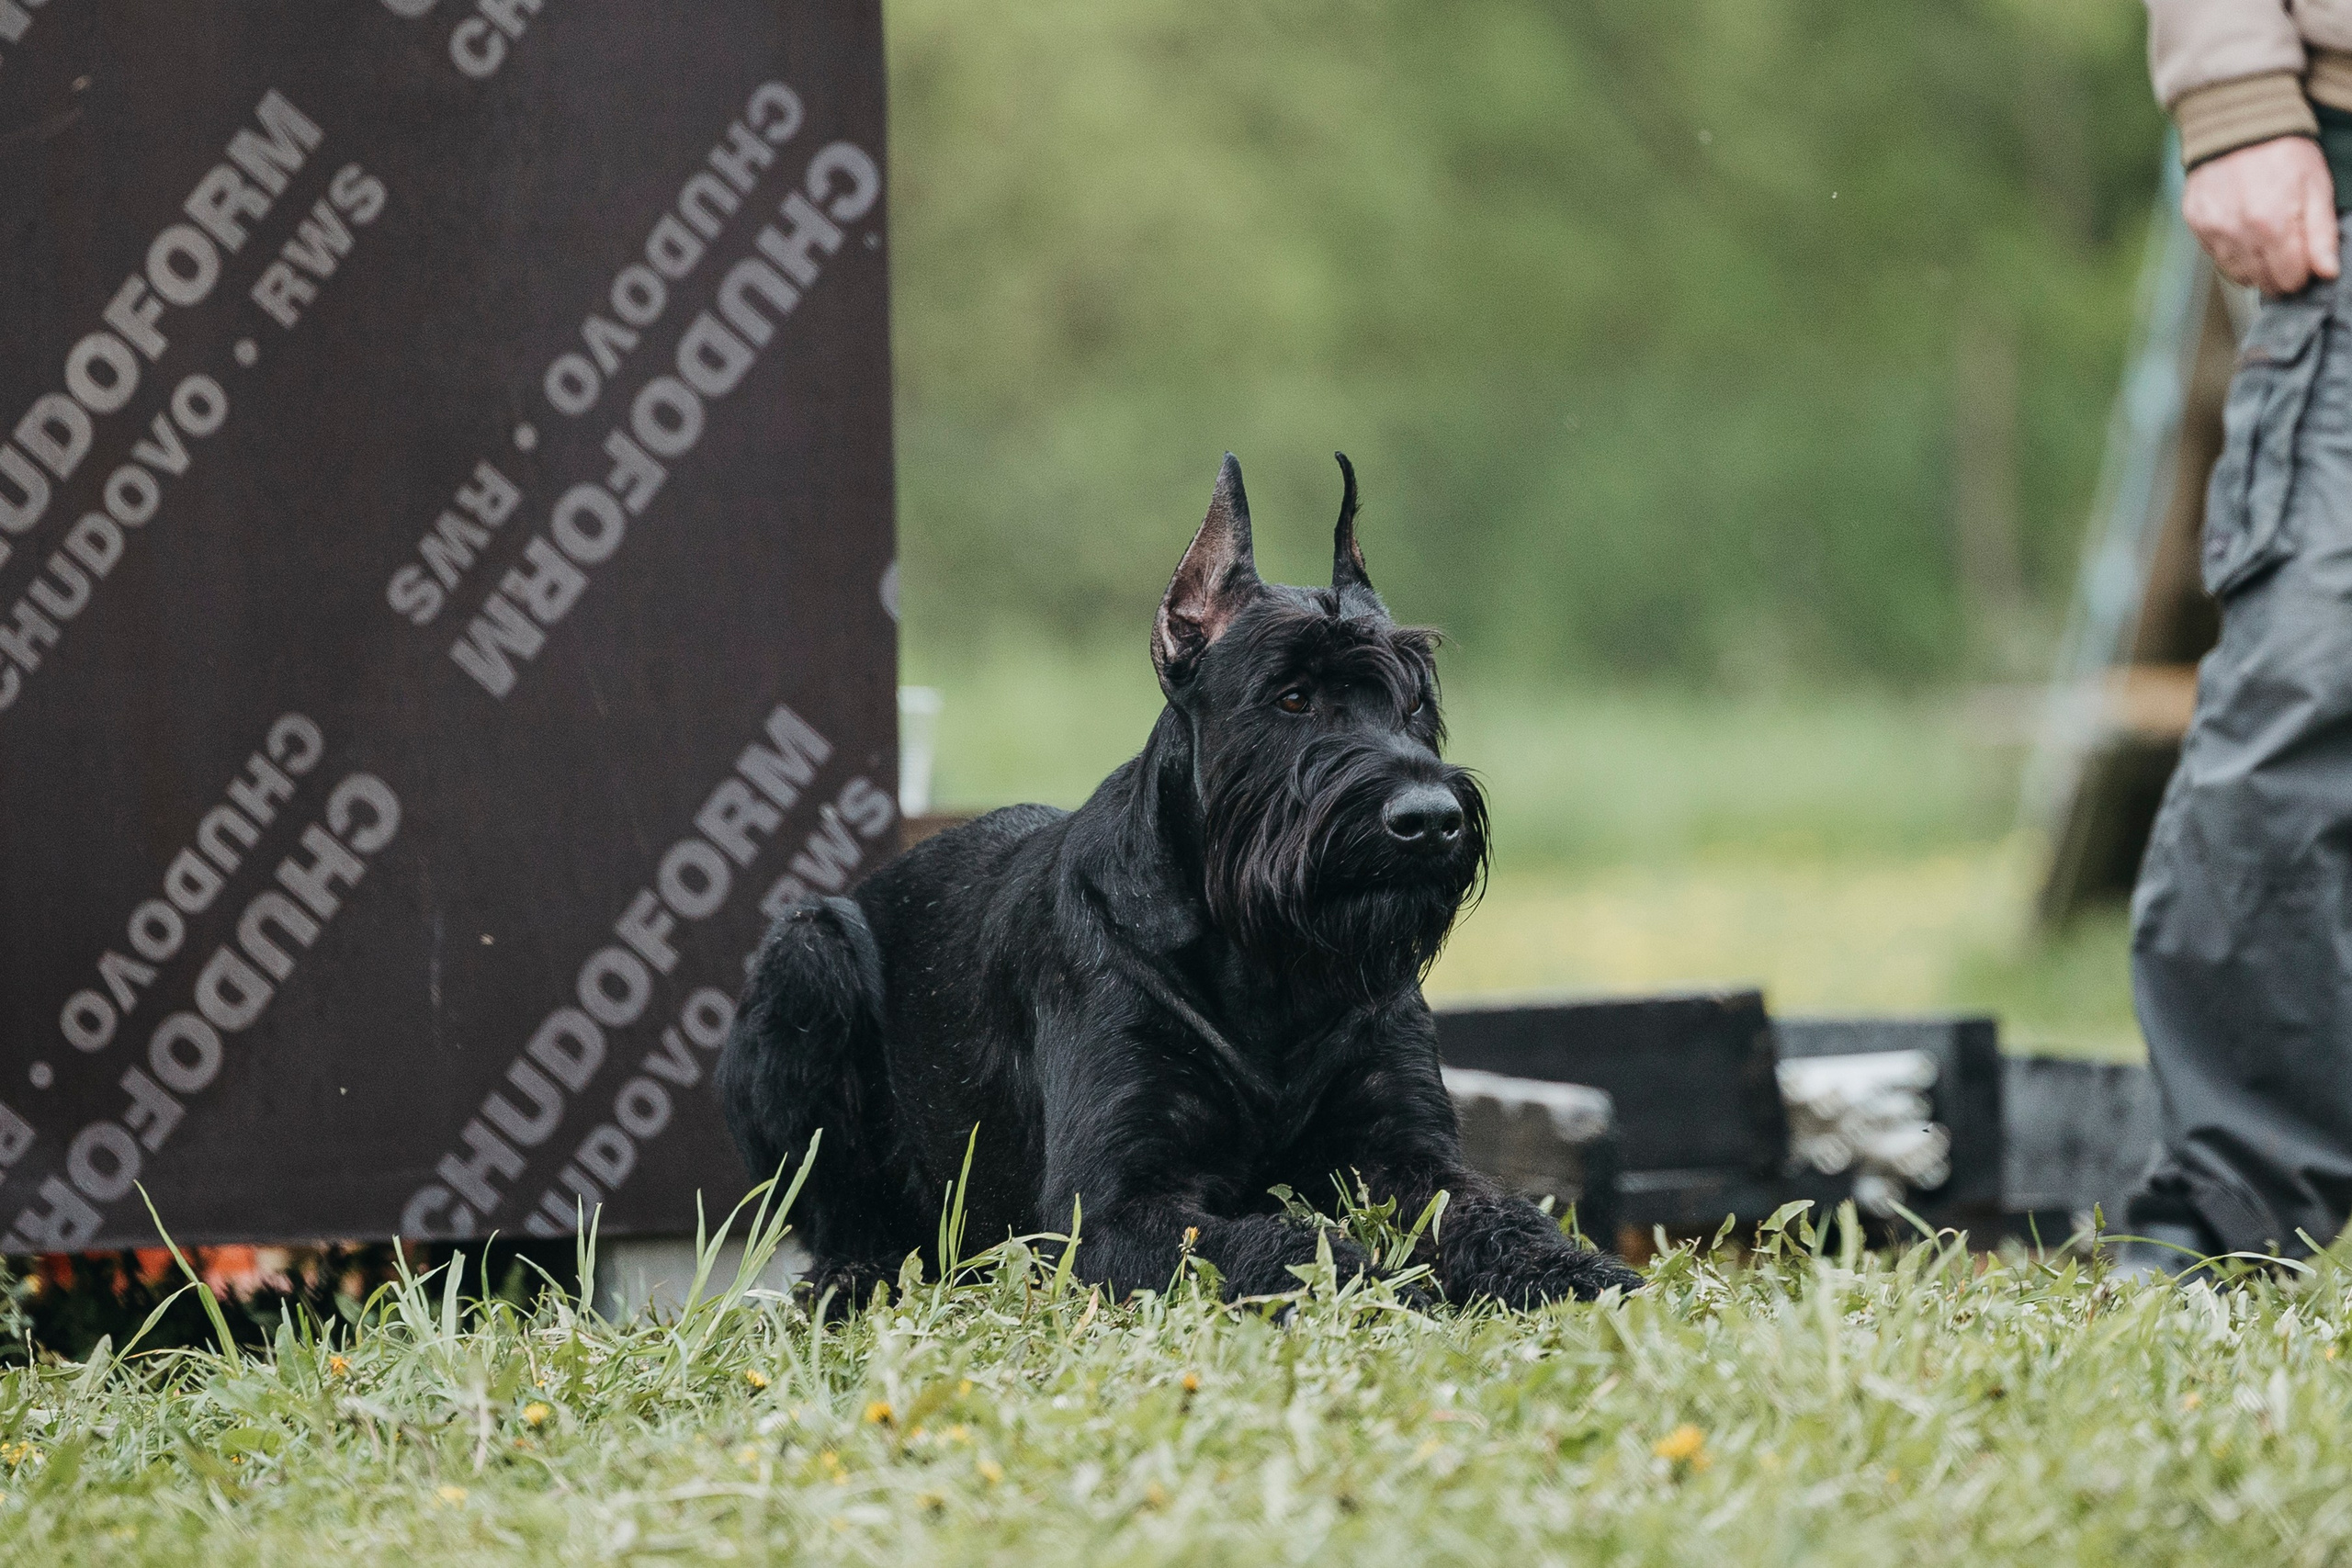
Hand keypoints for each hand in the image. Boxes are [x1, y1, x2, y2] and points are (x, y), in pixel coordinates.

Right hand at [2183, 135, 2340, 295]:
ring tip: (2266, 241)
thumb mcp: (2316, 187)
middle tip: (2288, 250)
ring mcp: (2213, 231)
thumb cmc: (2284, 152)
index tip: (2307, 260)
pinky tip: (2244, 231)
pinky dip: (2233, 252)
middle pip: (2263, 281)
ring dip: (2256, 266)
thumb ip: (2322, 234)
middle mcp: (2239, 234)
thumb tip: (2327, 272)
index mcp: (2273, 225)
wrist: (2238, 124)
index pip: (2290, 278)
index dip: (2303, 273)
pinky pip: (2217, 256)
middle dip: (2280, 273)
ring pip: (2238, 274)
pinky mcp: (2197, 226)